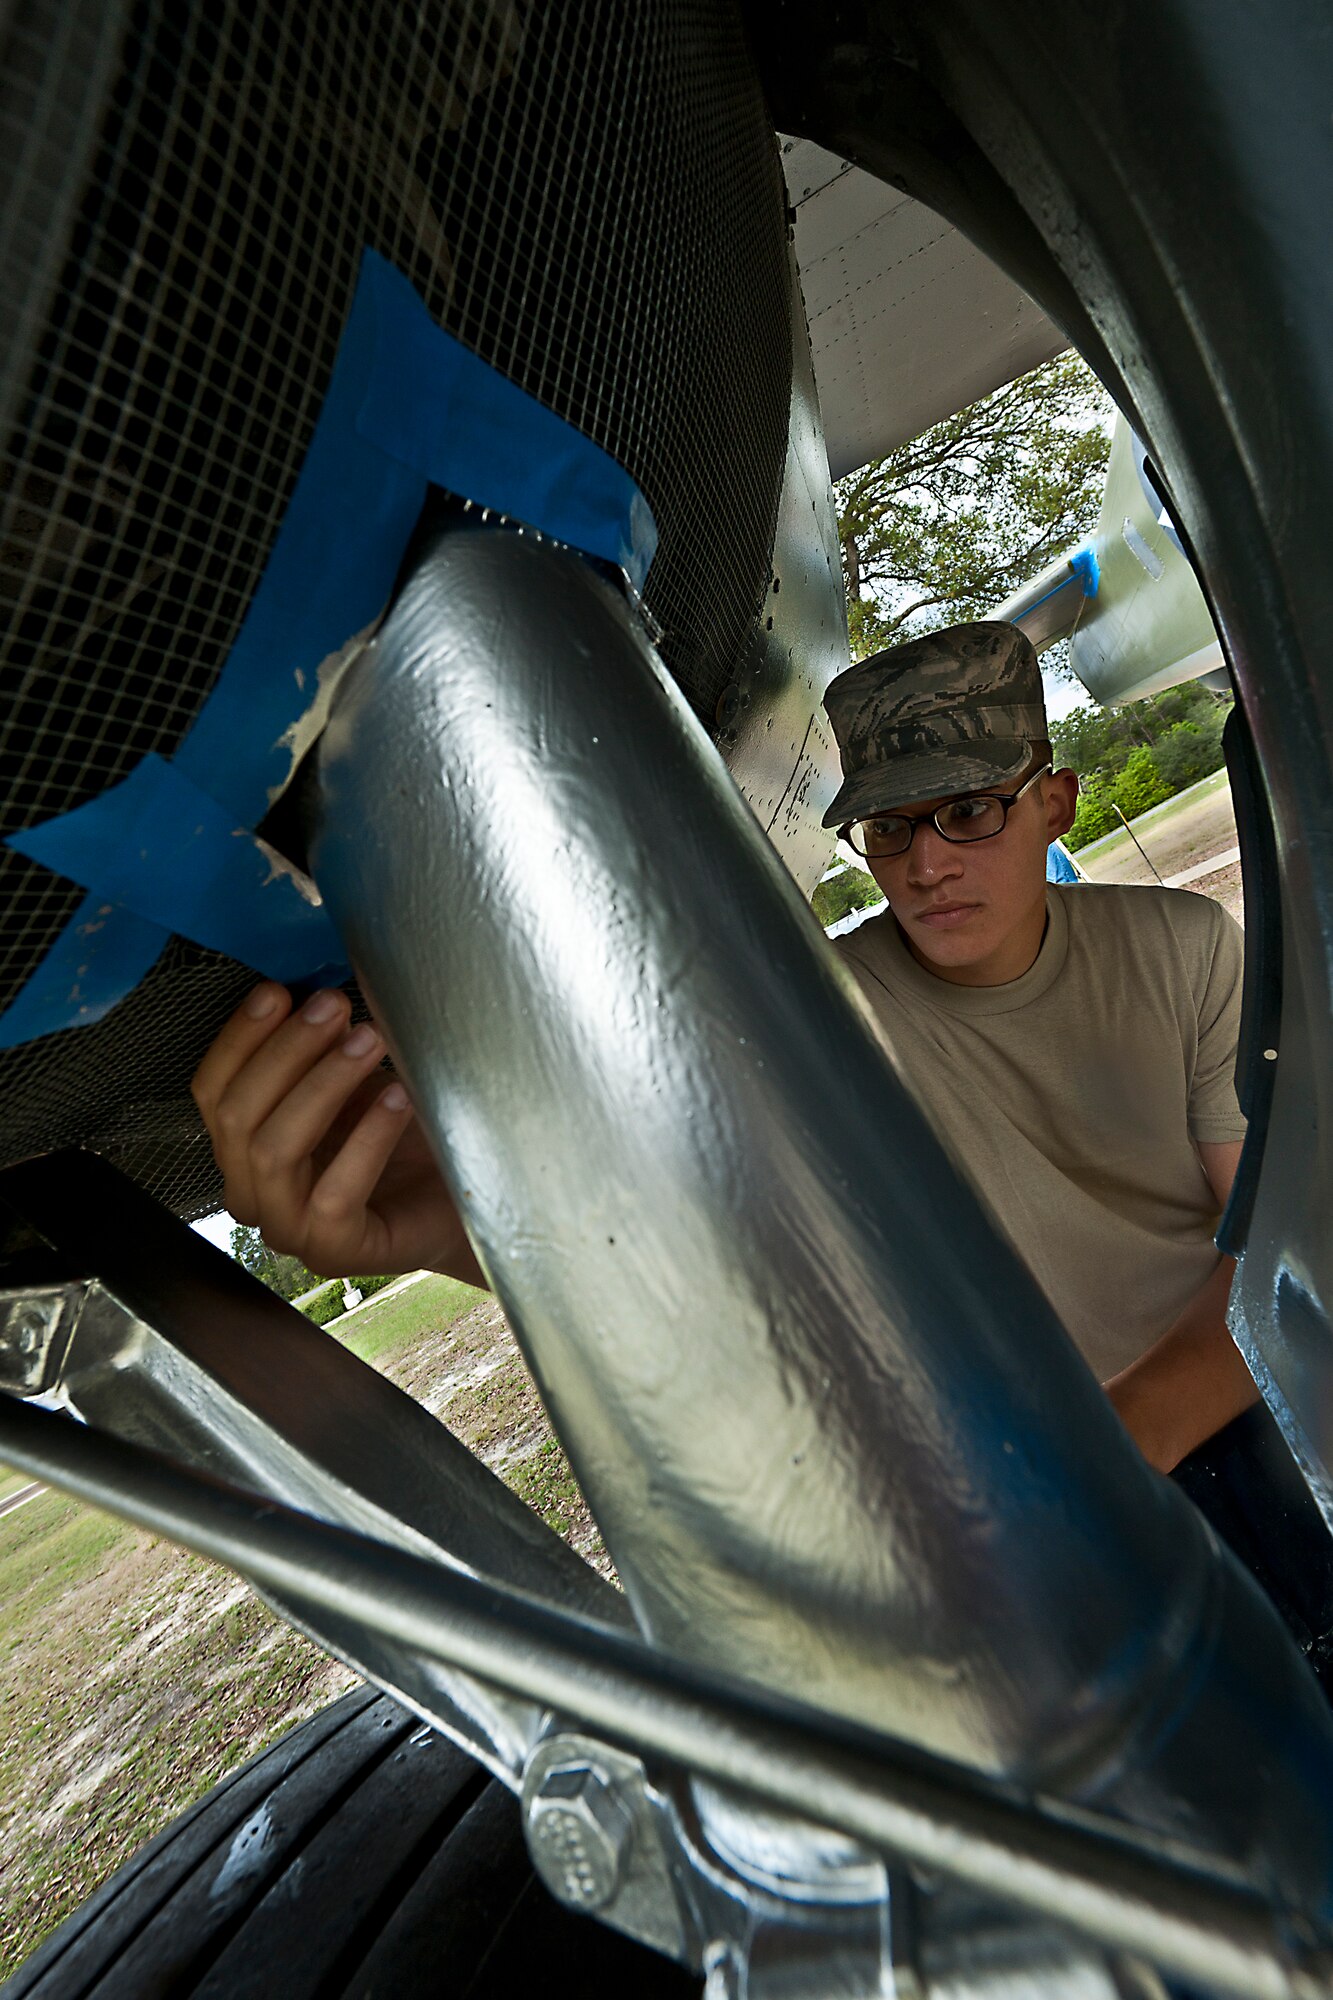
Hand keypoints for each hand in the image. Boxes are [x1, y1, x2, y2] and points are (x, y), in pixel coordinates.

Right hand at [191, 983, 485, 1286]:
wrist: (461, 1199)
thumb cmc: (399, 1134)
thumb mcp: (352, 1079)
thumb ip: (321, 1046)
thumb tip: (315, 991)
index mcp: (242, 1148)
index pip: (212, 1092)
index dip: (238, 1038)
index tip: (279, 991)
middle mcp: (251, 1192)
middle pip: (238, 1117)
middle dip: (285, 1052)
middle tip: (335, 1007)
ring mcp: (288, 1229)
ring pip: (274, 1151)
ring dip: (322, 1085)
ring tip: (370, 1040)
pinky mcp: (334, 1251)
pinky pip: (335, 1194)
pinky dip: (366, 1138)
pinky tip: (399, 1098)